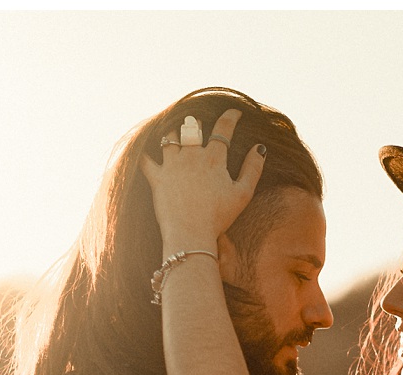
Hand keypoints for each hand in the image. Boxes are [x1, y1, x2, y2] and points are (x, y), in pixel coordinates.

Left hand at [141, 108, 266, 253]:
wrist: (191, 234)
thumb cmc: (219, 217)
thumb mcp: (243, 194)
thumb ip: (253, 168)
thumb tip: (260, 148)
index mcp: (214, 158)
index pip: (223, 128)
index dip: (231, 116)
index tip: (235, 112)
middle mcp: (191, 156)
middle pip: (193, 127)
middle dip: (198, 122)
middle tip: (201, 122)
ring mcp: (172, 165)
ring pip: (169, 137)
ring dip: (173, 131)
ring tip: (175, 132)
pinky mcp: (156, 178)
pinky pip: (145, 159)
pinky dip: (143, 152)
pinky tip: (142, 148)